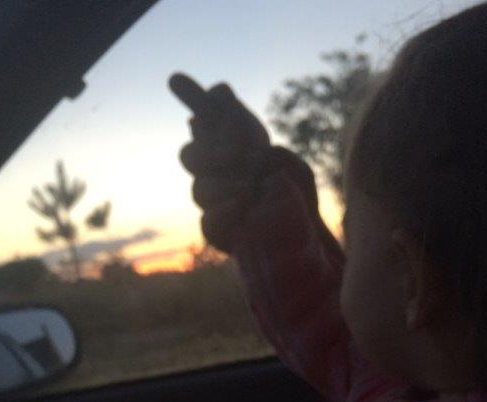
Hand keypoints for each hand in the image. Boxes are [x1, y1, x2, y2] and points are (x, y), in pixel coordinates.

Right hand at [169, 73, 320, 253]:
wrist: (308, 238)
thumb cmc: (296, 193)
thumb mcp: (284, 155)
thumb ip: (250, 129)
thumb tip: (219, 91)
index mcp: (230, 149)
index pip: (205, 120)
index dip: (192, 97)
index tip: (178, 78)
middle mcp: (216, 175)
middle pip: (190, 157)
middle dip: (214, 154)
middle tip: (246, 157)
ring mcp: (213, 205)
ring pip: (199, 190)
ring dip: (225, 185)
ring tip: (252, 187)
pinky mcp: (218, 233)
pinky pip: (207, 223)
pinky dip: (223, 212)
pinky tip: (242, 204)